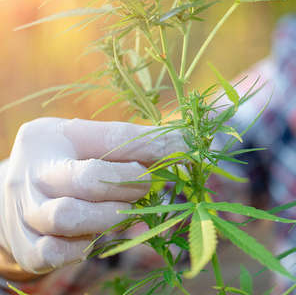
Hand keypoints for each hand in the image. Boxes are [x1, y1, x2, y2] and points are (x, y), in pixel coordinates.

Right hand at [0, 118, 185, 278]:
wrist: (17, 200)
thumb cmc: (66, 164)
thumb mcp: (89, 143)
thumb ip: (130, 144)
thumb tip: (184, 144)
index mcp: (50, 136)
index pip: (111, 137)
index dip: (153, 145)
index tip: (183, 146)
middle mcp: (32, 172)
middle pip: (89, 179)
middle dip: (129, 184)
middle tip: (145, 184)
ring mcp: (25, 212)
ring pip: (70, 217)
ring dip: (110, 216)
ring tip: (122, 210)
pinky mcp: (26, 248)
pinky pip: (55, 253)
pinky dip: (81, 247)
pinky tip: (92, 236)